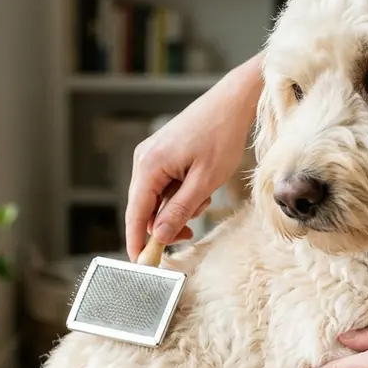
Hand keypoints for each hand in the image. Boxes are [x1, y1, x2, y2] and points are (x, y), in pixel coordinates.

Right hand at [124, 58, 260, 260]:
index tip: (143, 266)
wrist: (232, 102)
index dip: (138, 243)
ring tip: (203, 198)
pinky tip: (199, 187)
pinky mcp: (162, 154)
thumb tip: (158, 236)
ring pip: (156, 198)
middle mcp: (143, 160)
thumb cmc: (221, 136)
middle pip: (143, 209)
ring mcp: (151, 155)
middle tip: (190, 233)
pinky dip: (180, 194)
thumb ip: (179, 210)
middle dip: (166, 225)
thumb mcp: (204, 181)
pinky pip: (164, 185)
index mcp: (148, 166)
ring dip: (177, 208)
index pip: (135, 215)